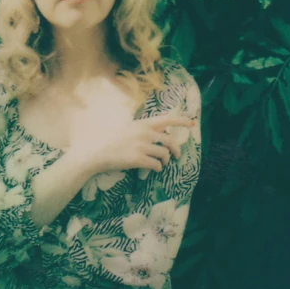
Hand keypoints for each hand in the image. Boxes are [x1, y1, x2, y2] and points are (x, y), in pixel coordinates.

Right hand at [68, 112, 196, 175]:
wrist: (97, 152)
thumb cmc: (111, 140)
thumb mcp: (129, 129)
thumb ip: (144, 130)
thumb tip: (160, 135)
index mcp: (142, 123)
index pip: (167, 119)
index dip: (182, 120)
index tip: (192, 123)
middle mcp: (144, 133)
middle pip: (169, 140)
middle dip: (176, 149)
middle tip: (176, 155)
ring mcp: (142, 146)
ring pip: (164, 154)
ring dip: (165, 160)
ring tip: (162, 163)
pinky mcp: (138, 159)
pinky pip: (156, 165)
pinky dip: (158, 168)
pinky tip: (154, 169)